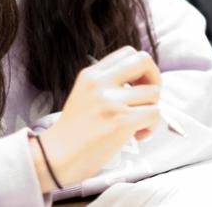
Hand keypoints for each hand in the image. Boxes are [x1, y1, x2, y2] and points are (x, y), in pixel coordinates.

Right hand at [32, 46, 160, 190]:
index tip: (137, 87)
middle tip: (147, 99)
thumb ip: (108, 83)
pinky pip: (155, 113)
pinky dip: (151, 127)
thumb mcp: (84, 94)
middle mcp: (101, 82)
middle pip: (144, 60)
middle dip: (155, 78)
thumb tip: (142, 81)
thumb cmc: (74, 132)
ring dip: (151, 110)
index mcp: (91, 74)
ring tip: (137, 125)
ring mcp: (112, 101)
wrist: (56, 158)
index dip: (141, 68)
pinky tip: (137, 136)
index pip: (128, 52)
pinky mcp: (122, 120)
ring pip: (154, 93)